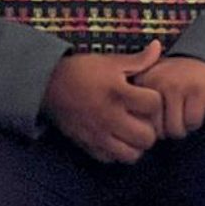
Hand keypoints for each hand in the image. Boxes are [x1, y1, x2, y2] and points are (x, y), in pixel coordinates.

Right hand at [43, 41, 165, 163]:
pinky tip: (116, 138)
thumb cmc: (82, 70)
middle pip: (147, 137)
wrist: (47, 84)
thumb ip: (138, 59)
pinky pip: (110, 159)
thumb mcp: (111, 62)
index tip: (147, 96)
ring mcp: (98, 134)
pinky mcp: (86, 144)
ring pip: (130, 155)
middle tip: (143, 119)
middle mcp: (110, 117)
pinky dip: (116, 152)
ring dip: (135, 145)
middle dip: (150, 128)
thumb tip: (158, 46)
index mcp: (118, 94)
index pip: (154, 105)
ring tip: (131, 131)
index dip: (155, 100)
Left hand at [132, 55, 204, 137]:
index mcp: (143, 79)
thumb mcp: (154, 80)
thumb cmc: (179, 78)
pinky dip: (196, 123)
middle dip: (168, 131)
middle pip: (156, 128)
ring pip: (174, 128)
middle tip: (175, 121)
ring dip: (183, 129)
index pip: (139, 119)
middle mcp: (157, 80)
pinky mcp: (197, 92)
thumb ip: (141, 100)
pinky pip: (192, 122)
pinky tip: (196, 112)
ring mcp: (177, 86)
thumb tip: (139, 130)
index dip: (151, 125)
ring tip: (184, 118)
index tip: (159, 118)